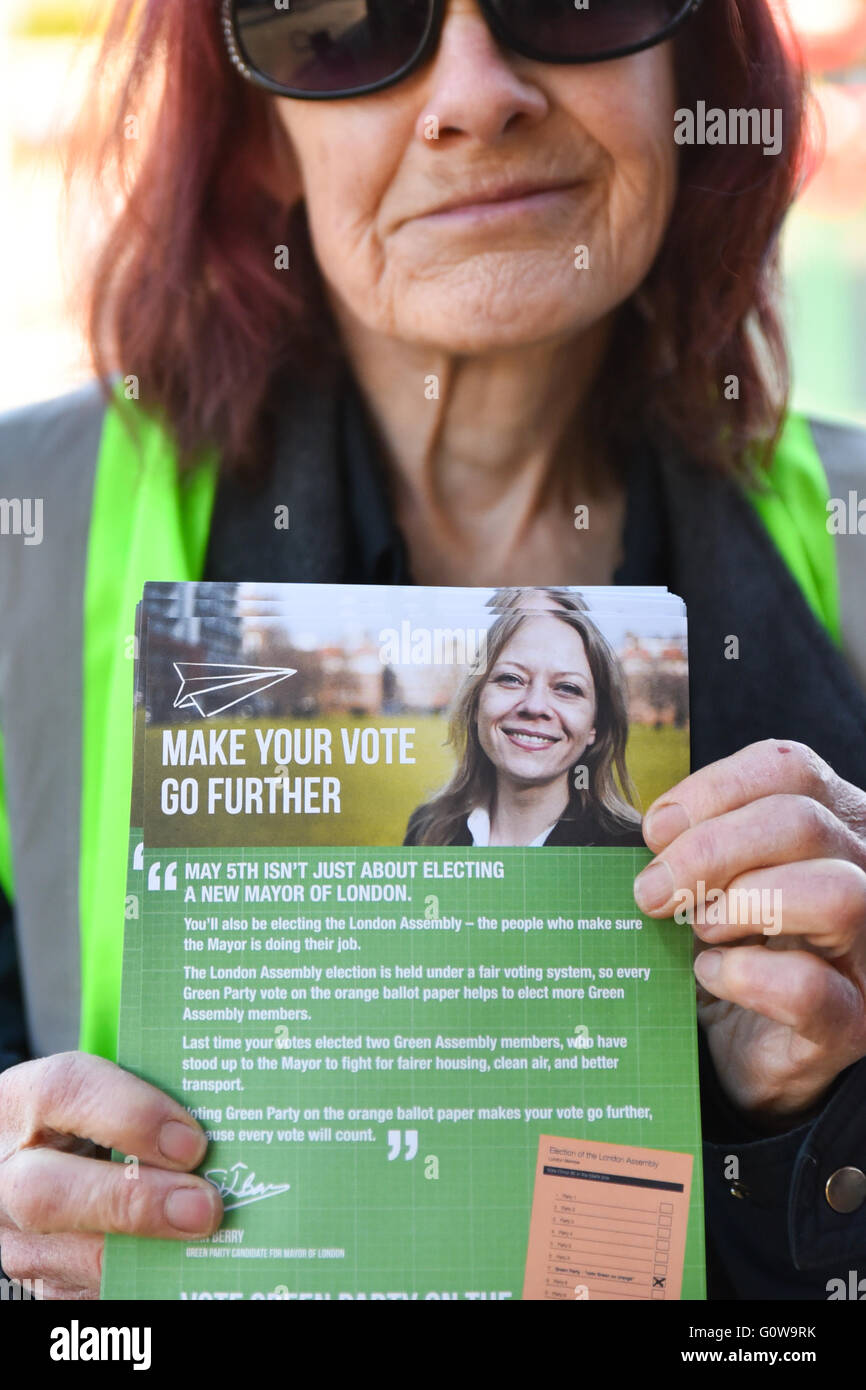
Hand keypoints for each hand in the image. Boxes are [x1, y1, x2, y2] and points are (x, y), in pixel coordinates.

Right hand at [0, 1051, 222, 1298]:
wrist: (35, 1151)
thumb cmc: (89, 1112)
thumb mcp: (105, 1087)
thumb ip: (148, 1096)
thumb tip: (226, 1121)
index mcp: (24, 1098)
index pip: (66, 1091)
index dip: (132, 1115)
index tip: (192, 1142)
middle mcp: (4, 1168)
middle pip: (49, 1192)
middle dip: (134, 1202)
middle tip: (204, 1206)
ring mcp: (9, 1230)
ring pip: (64, 1253)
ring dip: (143, 1250)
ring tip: (204, 1237)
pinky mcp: (33, 1273)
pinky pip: (80, 1288)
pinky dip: (137, 1276)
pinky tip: (181, 1260)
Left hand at [634, 739, 865, 1121]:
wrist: (738, 1045)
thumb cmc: (726, 940)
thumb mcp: (709, 876)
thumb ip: (693, 841)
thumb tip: (658, 829)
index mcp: (831, 824)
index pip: (789, 766)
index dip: (714, 788)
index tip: (657, 830)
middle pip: (804, 822)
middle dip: (709, 849)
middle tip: (653, 890)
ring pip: (836, 893)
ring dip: (742, 903)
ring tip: (699, 928)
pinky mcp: (853, 1022)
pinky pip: (808, 987)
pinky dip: (745, 975)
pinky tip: (711, 974)